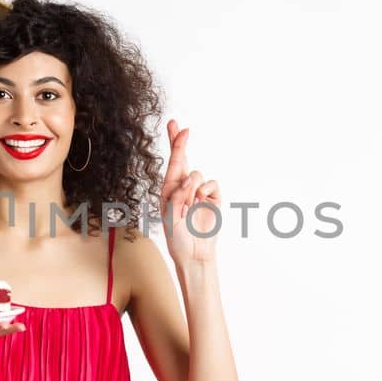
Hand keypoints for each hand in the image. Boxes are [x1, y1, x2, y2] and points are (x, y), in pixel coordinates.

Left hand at [160, 119, 220, 264]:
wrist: (195, 253)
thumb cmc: (177, 238)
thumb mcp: (170, 218)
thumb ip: (176, 196)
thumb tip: (188, 179)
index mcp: (168, 190)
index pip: (172, 164)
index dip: (175, 145)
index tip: (177, 127)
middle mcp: (182, 188)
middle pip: (182, 159)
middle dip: (180, 143)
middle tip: (181, 126)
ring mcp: (198, 192)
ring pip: (197, 174)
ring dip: (191, 188)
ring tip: (188, 206)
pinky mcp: (213, 198)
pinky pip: (212, 183)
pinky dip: (206, 190)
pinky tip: (201, 201)